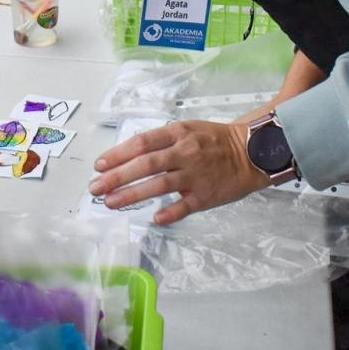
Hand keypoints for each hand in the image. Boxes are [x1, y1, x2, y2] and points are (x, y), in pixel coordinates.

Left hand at [89, 116, 270, 225]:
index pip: (142, 142)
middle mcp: (185, 152)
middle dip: (117, 177)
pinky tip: (154, 219)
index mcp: (177, 133)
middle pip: (146, 164)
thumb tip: (126, 156)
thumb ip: (160, 142)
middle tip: (95, 188)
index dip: (118, 154)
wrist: (253, 151)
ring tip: (110, 203)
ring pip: (160, 185)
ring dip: (133, 195)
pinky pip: (186, 206)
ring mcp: (196, 174)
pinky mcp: (207, 195)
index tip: (99, 165)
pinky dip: (170, 212)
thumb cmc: (214, 140)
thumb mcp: (187, 130)